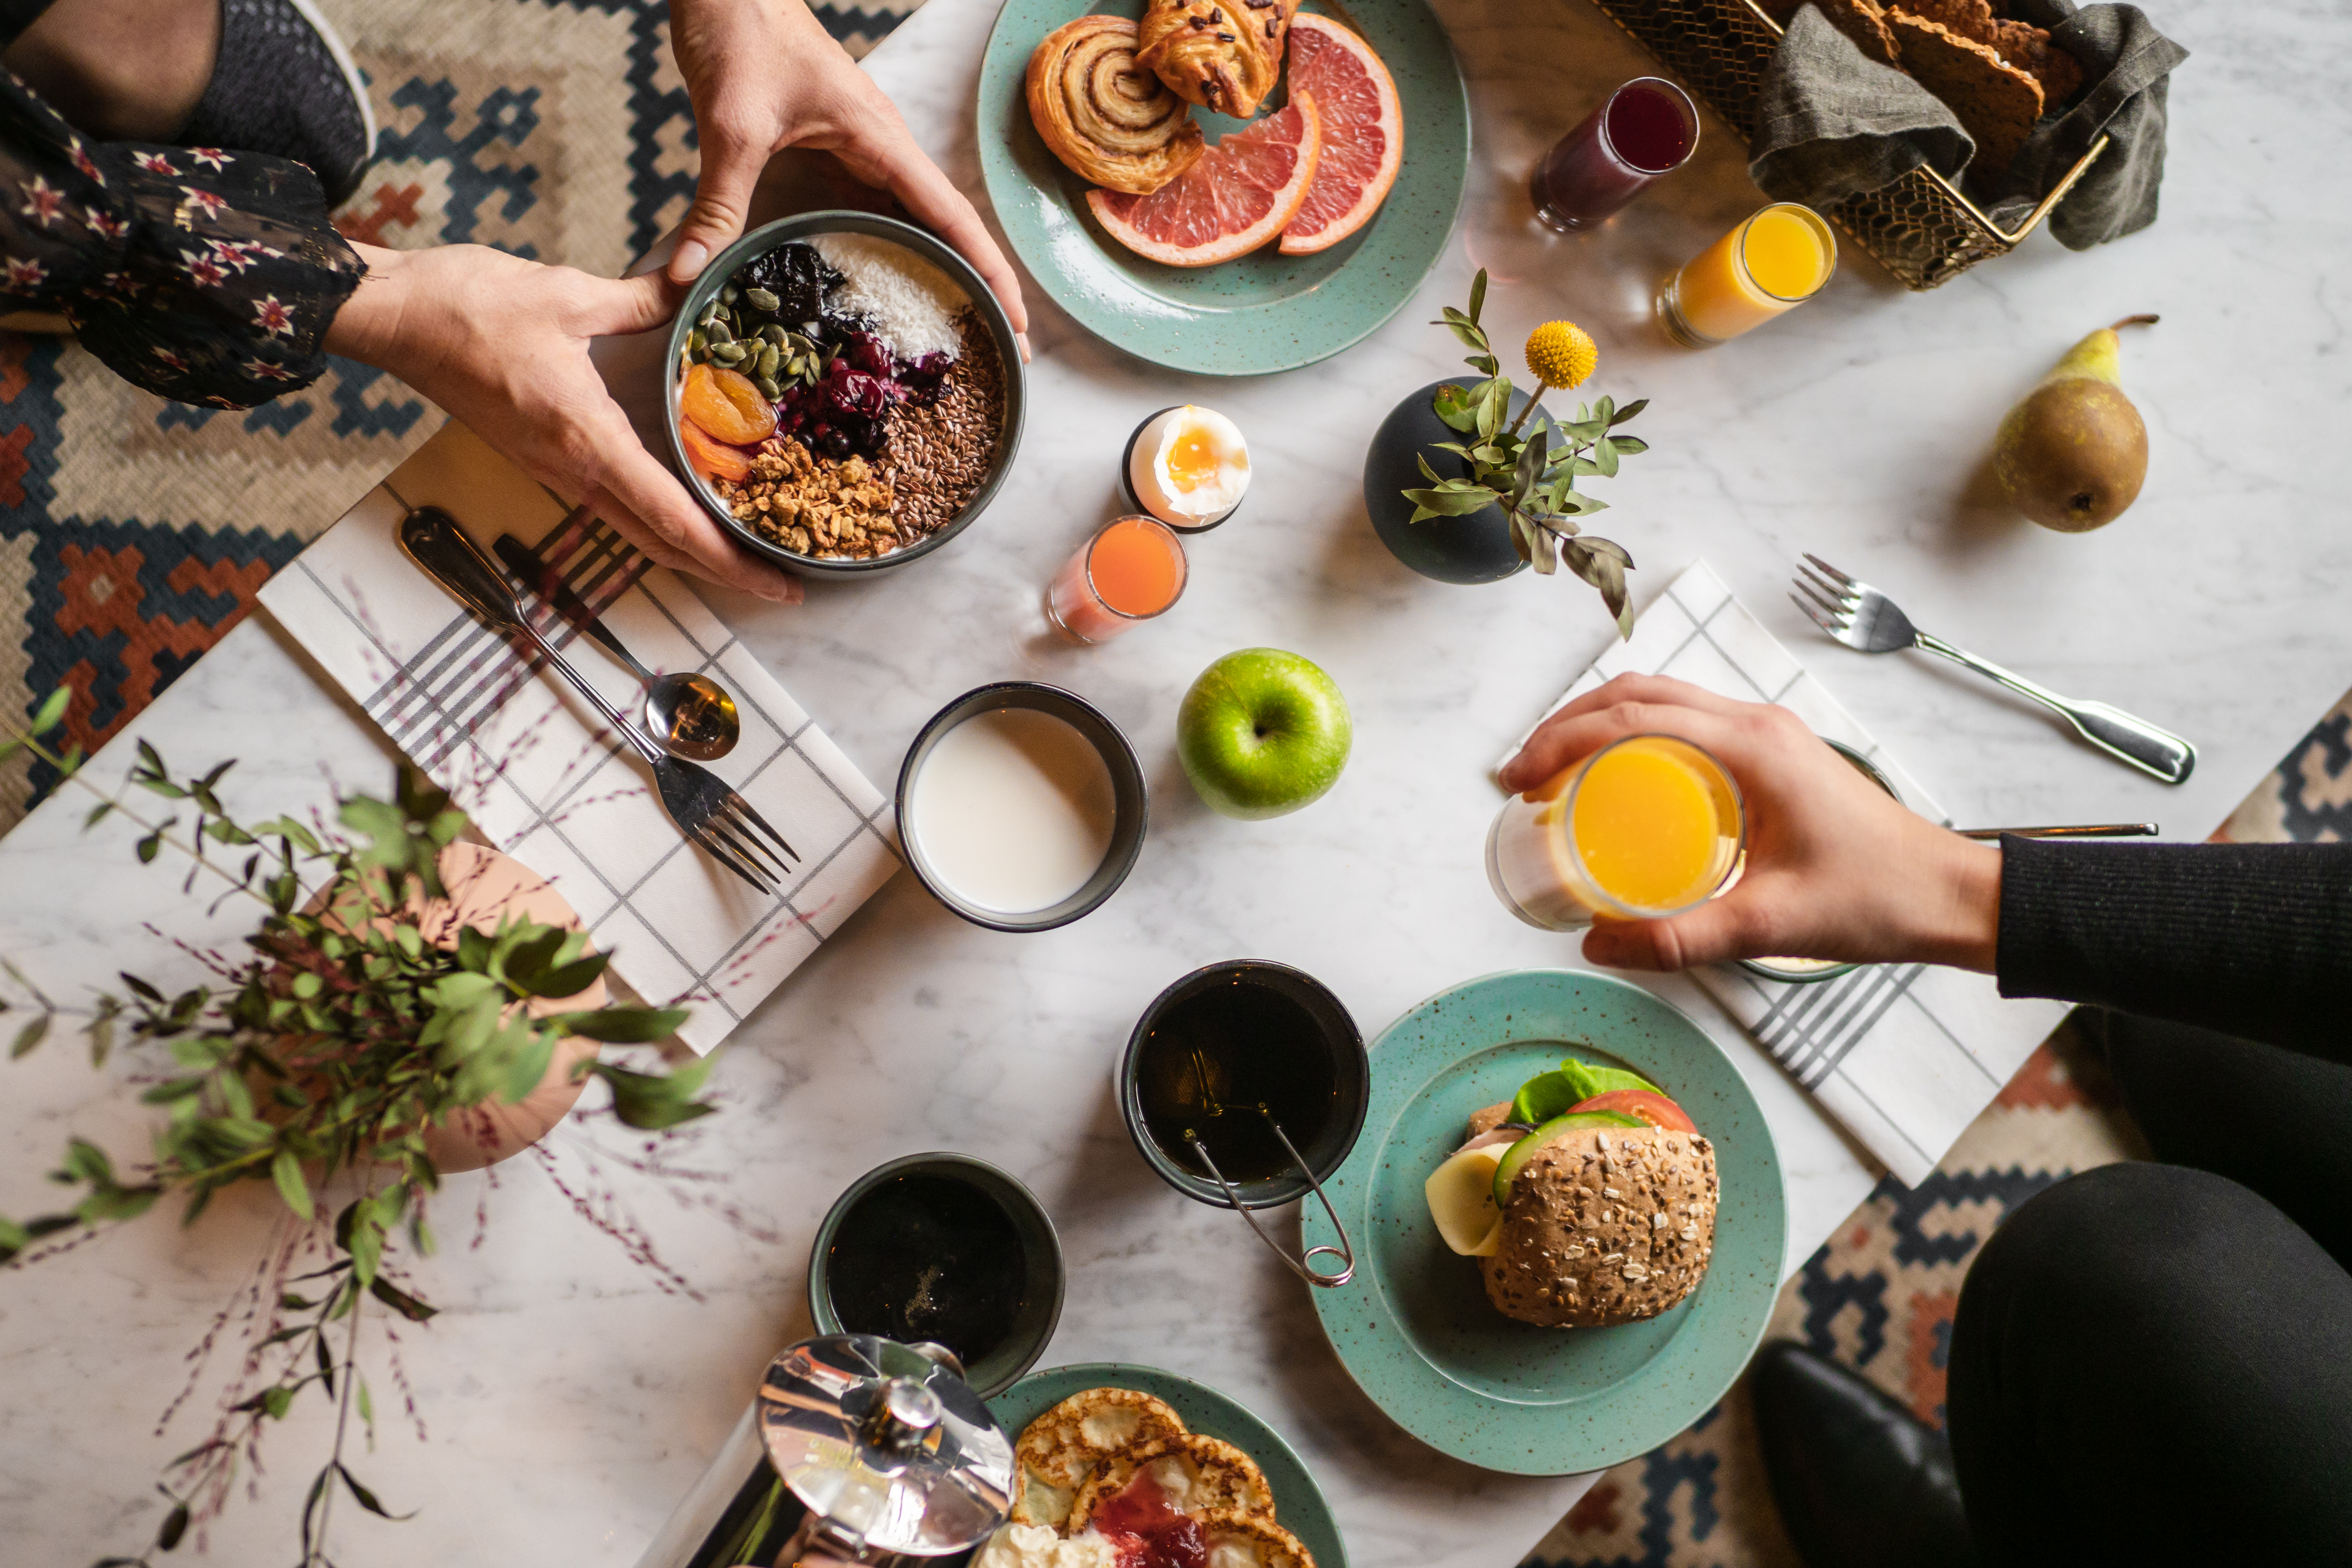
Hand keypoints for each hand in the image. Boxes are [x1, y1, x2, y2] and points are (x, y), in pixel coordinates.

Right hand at [328, 242, 799, 603]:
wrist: (393, 319)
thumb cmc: (468, 306)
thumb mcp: (568, 294)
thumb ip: (642, 299)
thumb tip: (690, 284)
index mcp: (587, 440)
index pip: (673, 518)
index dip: (731, 559)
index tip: (778, 585)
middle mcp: (573, 470)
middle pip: (662, 544)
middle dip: (726, 572)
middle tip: (785, 589)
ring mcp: (554, 470)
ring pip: (637, 532)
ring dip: (693, 554)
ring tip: (747, 561)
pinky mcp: (542, 459)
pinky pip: (613, 507)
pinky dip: (659, 523)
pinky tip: (687, 515)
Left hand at [665, 0, 1029, 344]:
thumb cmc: (740, 34)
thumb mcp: (730, 125)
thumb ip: (717, 202)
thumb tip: (689, 274)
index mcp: (880, 139)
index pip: (952, 216)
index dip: (990, 272)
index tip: (1018, 324)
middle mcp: (884, 149)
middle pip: (949, 227)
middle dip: (983, 286)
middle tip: (1005, 350)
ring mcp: (864, 152)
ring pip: (918, 222)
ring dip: (946, 271)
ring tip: (965, 334)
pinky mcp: (838, 155)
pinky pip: (879, 212)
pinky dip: (897, 251)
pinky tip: (894, 290)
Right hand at [1496, 674, 2001, 972]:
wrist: (1947, 893)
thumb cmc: (1876, 898)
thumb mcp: (1770, 924)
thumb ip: (1681, 938)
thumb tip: (1597, 946)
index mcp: (1753, 746)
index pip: (1633, 717)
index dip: (1562, 741)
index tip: (1520, 780)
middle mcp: (1755, 724)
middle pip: (1637, 694)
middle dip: (1566, 725)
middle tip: (1520, 776)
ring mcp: (1763, 734)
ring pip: (1660, 700)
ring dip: (1597, 723)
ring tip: (1552, 772)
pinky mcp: (1769, 754)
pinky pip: (1684, 724)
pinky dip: (1632, 736)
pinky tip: (1612, 781)